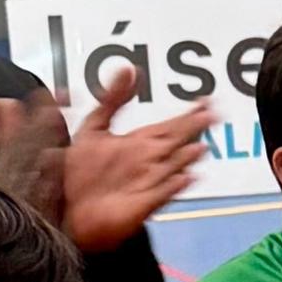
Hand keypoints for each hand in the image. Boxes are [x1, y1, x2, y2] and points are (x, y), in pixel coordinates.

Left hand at [0, 63, 211, 249]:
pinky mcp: (141, 205)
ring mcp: (148, 183)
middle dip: (195, 129)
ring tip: (201, 147)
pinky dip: (173, 185)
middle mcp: (148, 162)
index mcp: (139, 144)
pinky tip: (185, 176)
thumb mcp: (92, 129)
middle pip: (177, 142)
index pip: (170, 125)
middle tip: (215, 114)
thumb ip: (112, 99)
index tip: (207, 100)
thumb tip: (129, 68)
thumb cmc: (80, 175)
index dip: (189, 114)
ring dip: (186, 158)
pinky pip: (161, 193)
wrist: (66, 213)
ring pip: (173, 167)